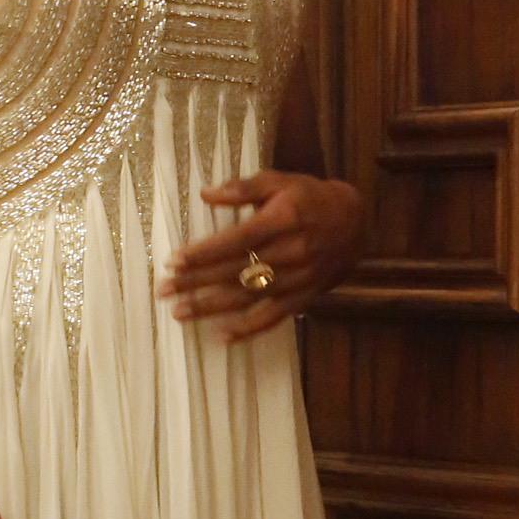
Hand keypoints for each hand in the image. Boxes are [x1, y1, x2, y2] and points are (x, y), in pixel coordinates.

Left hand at [157, 170, 365, 340]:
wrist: (355, 223)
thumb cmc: (310, 197)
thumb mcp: (280, 181)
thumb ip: (243, 188)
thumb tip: (205, 194)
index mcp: (282, 219)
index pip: (236, 241)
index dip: (204, 253)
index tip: (174, 261)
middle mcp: (290, 252)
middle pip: (236, 271)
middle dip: (196, 282)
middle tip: (163, 290)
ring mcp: (297, 279)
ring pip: (249, 297)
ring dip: (211, 308)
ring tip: (179, 313)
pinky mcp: (303, 297)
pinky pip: (273, 318)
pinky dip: (247, 330)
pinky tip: (221, 337)